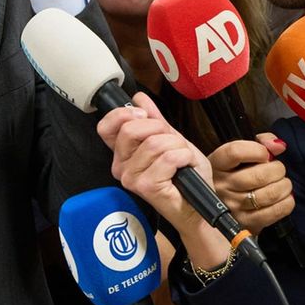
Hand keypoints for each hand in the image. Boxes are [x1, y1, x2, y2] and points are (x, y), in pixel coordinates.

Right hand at [97, 92, 230, 267]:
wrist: (198, 206)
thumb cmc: (186, 177)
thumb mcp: (172, 140)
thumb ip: (156, 120)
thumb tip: (139, 98)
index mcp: (122, 154)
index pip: (106, 127)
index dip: (123, 114)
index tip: (144, 116)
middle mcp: (120, 167)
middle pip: (131, 129)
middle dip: (160, 129)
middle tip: (172, 143)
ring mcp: (130, 178)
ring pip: (154, 143)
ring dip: (178, 146)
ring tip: (182, 159)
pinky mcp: (145, 186)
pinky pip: (168, 157)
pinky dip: (184, 157)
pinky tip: (184, 167)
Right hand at [210, 134, 291, 233]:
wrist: (223, 206)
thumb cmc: (235, 175)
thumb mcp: (240, 156)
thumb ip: (260, 143)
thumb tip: (278, 145)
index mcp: (216, 164)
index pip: (236, 152)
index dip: (258, 150)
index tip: (265, 154)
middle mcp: (221, 186)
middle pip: (259, 175)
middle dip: (277, 170)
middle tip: (278, 170)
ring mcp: (232, 206)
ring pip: (270, 194)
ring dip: (284, 186)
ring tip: (282, 183)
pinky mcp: (245, 222)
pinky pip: (275, 212)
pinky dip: (286, 203)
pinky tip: (284, 197)